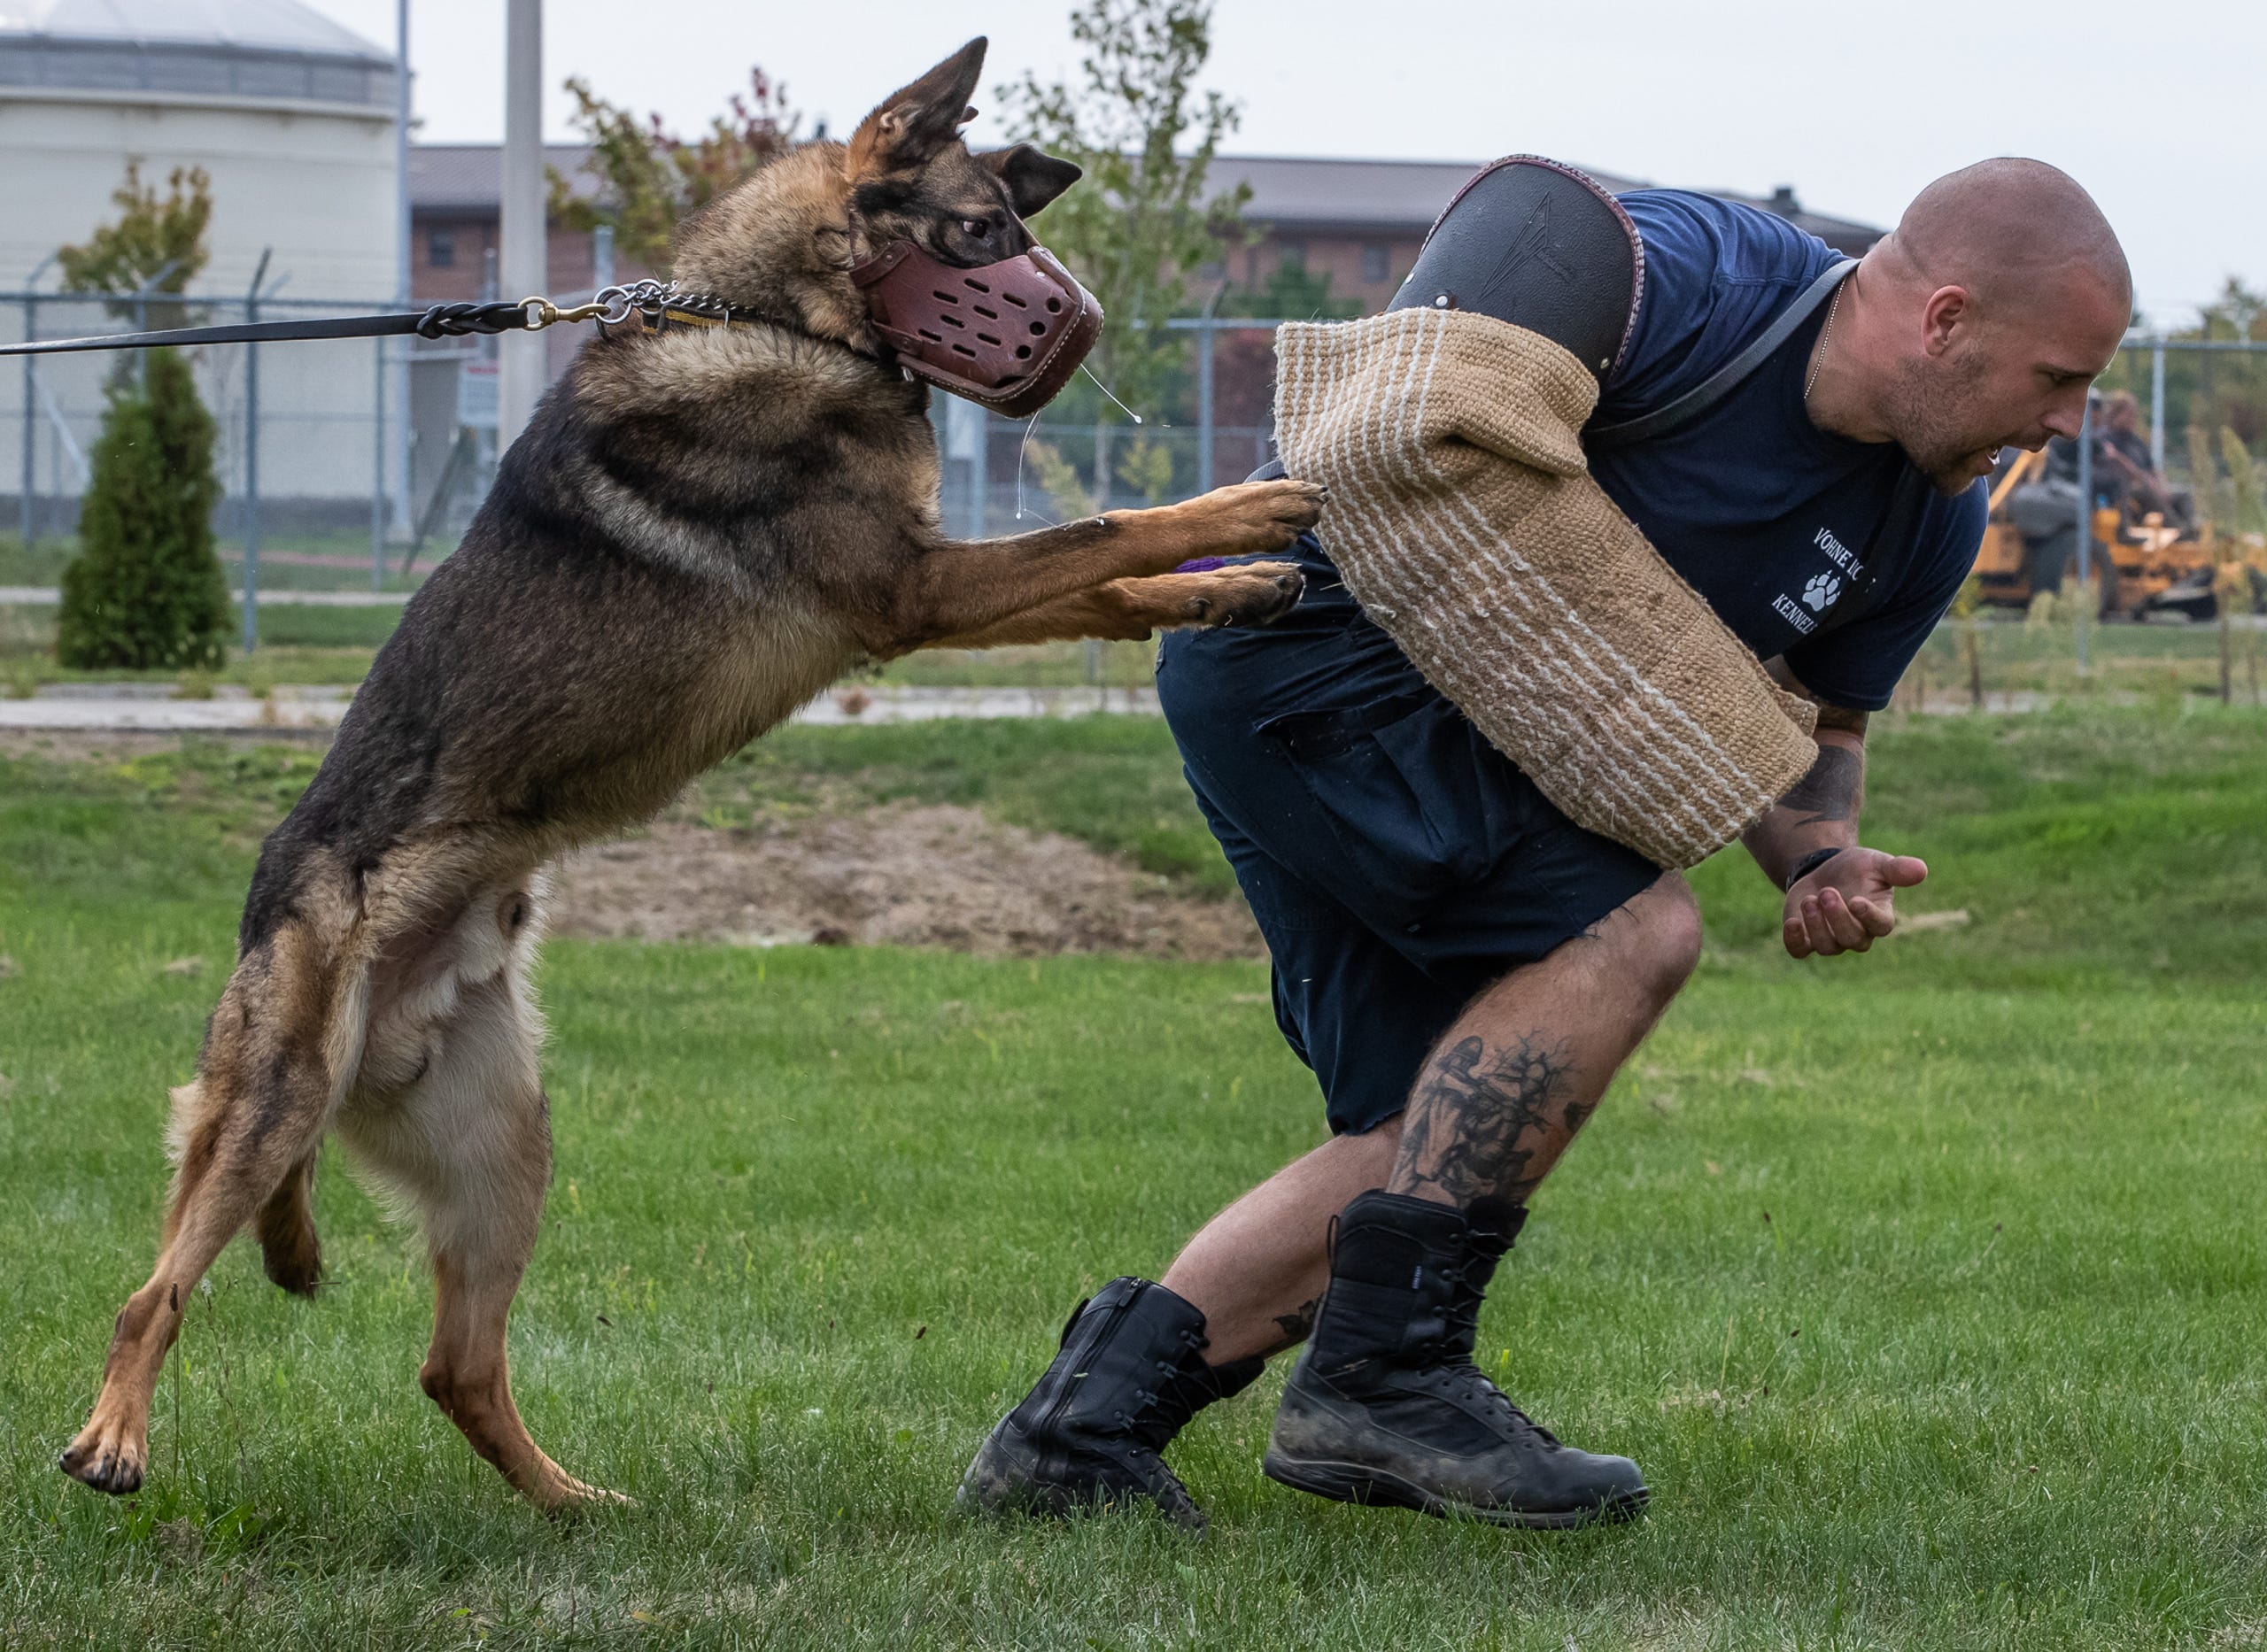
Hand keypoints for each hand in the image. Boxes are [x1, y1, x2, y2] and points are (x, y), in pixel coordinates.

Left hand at [1781, 847, 1927, 957]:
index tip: (1856, 901)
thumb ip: (1896, 869)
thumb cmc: (1857, 869)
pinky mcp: (1806, 939)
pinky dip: (1794, 940)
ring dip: (1816, 925)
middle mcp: (1858, 933)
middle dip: (1837, 918)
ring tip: (1809, 899)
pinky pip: (1800, 951)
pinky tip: (1792, 922)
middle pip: (1852, 939)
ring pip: (1827, 947)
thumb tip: (1921, 869)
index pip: (1880, 926)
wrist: (1824, 870)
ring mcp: (1831, 939)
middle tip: (1827, 892)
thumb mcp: (1875, 863)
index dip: (1869, 917)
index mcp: (1879, 916)